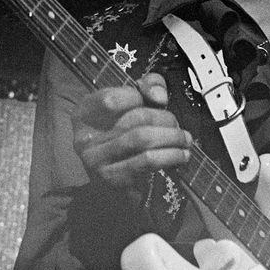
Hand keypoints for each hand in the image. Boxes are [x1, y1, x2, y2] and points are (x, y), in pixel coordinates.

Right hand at [72, 72, 191, 188]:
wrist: (109, 183)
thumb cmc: (122, 134)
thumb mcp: (129, 104)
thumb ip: (147, 87)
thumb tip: (160, 96)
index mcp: (84, 113)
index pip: (111, 98)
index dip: (139, 96)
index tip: (158, 102)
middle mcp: (85, 138)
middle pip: (134, 119)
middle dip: (165, 119)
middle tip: (178, 126)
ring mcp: (97, 161)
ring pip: (142, 140)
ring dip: (172, 138)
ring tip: (185, 140)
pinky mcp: (114, 180)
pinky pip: (147, 162)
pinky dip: (170, 156)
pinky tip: (181, 155)